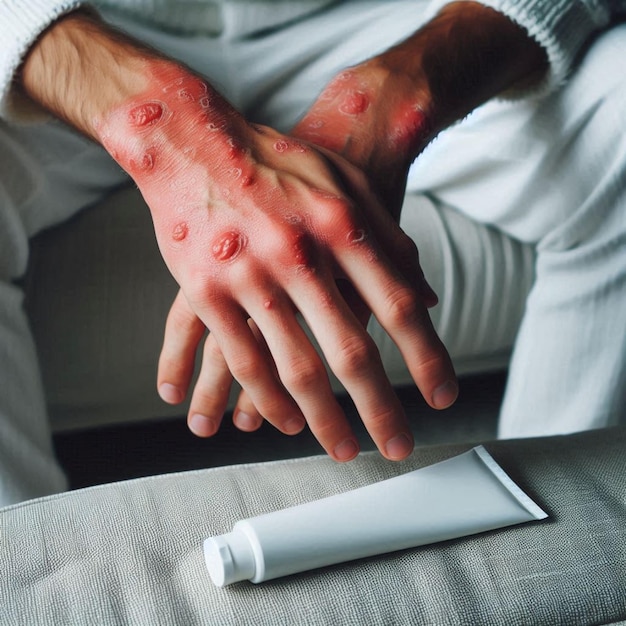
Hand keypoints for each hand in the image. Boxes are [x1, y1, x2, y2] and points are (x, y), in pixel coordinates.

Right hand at [141, 82, 453, 459]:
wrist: (194, 142)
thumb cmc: (276, 163)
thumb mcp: (343, 182)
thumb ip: (386, 236)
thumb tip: (425, 293)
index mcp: (341, 225)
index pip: (398, 306)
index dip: (426, 357)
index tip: (441, 397)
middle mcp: (299, 254)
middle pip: (352, 351)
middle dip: (381, 408)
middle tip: (398, 445)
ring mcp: (249, 275)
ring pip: (296, 369)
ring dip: (324, 419)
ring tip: (344, 448)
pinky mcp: (206, 292)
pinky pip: (243, 361)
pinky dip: (267, 400)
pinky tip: (285, 422)